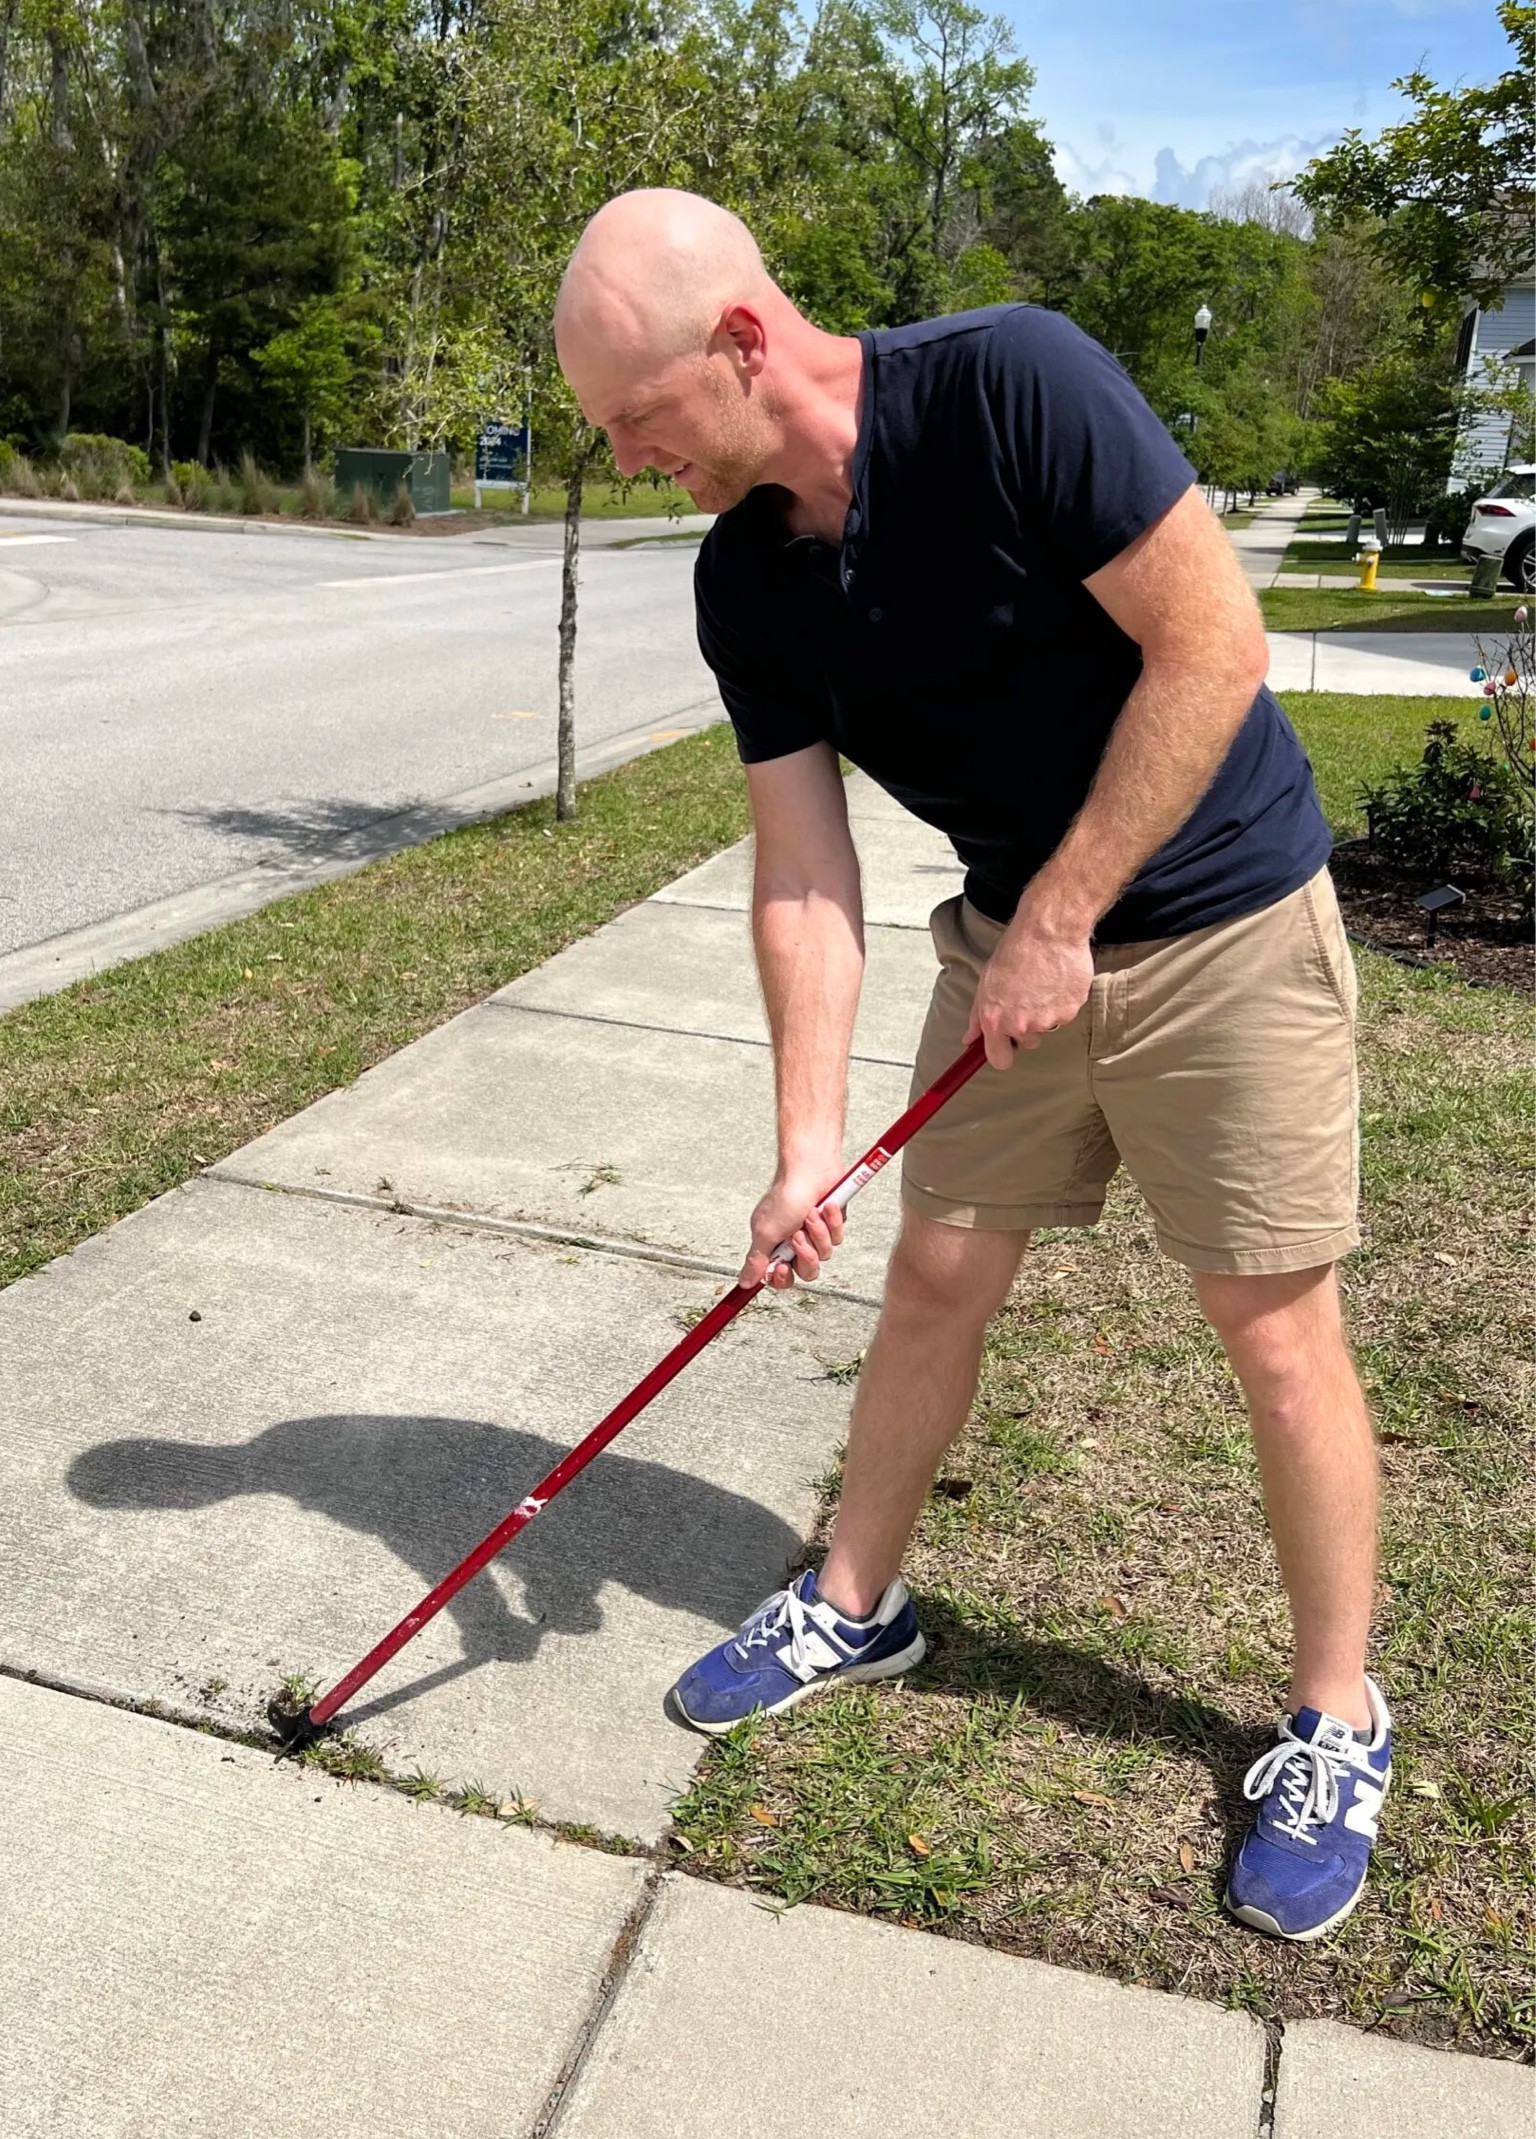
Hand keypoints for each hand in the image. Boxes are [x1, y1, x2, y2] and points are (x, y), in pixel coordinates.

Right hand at [740, 1161, 846, 1289]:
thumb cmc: (787, 1194)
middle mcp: (794, 1241)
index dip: (783, 1278)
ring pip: (824, 1254)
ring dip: (818, 1234)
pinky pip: (837, 1238)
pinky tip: (825, 1206)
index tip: (783, 1267)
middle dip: (805, 1255)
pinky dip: (831, 1222)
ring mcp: (815, 1234)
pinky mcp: (833, 1225)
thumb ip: (756, 1261)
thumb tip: (744, 1281)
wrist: (813, 1170)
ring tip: (810, 1215)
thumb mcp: (765, 1232)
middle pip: (806, 1271)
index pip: (780, 1277)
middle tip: (797, 1236)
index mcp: (774, 1245)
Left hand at [965, 908, 1093, 1068]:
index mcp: (995, 1019)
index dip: (1003, 1053)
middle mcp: (1021, 1025)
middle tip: (1026, 998)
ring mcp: (1048, 1020)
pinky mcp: (1070, 1011)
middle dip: (1026, 1027)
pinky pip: (1064, 1015)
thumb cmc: (1016, 951)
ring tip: (1041, 984)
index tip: (1006, 1046)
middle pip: (1027, 1043)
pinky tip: (1056, 980)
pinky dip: (1061, 1002)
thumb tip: (970, 1040)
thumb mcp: (986, 981)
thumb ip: (978, 1016)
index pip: (999, 1060)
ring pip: (1046, 1027)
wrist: (1048, 931)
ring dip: (1044, 1013)